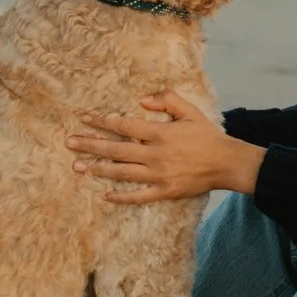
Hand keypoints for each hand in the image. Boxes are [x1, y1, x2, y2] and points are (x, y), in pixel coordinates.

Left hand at [69, 90, 264, 202]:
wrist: (227, 163)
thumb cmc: (208, 135)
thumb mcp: (190, 111)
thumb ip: (166, 101)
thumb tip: (141, 100)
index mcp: (160, 133)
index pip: (123, 126)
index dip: (101, 121)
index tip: (83, 118)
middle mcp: (155, 155)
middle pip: (116, 149)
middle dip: (90, 145)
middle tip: (69, 143)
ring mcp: (158, 175)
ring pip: (121, 172)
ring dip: (98, 169)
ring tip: (77, 167)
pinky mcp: (164, 192)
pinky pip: (138, 196)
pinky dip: (121, 197)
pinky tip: (105, 195)